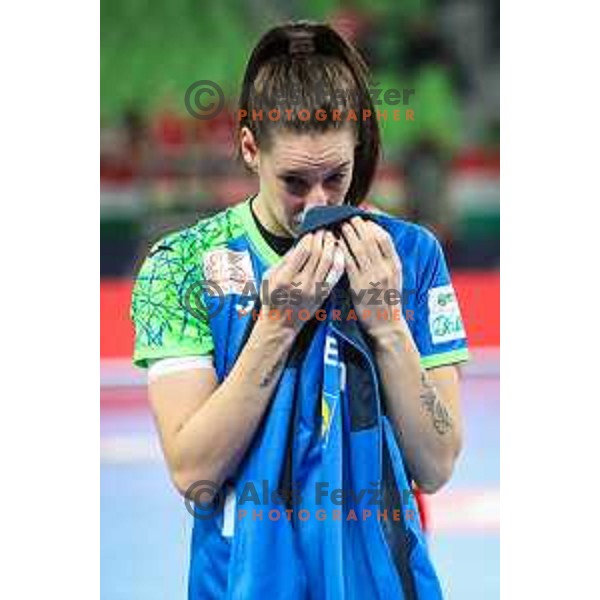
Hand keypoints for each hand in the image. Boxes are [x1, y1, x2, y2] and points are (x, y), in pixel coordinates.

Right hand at [261, 229, 344, 332]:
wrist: (280, 324)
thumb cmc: (272, 298)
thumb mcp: (269, 276)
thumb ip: (284, 260)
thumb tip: (300, 242)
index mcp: (285, 278)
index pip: (303, 250)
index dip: (309, 237)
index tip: (311, 231)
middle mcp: (301, 284)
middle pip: (318, 253)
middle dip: (322, 237)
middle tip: (323, 229)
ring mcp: (314, 291)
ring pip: (329, 261)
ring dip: (331, 245)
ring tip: (330, 236)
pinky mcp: (323, 295)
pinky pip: (336, 274)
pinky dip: (339, 260)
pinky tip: (338, 251)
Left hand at [339, 217, 403, 336]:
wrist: (386, 324)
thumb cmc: (388, 300)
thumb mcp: (394, 277)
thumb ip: (387, 260)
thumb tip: (376, 239)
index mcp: (395, 266)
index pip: (384, 238)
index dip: (373, 225)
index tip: (364, 218)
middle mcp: (384, 269)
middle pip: (370, 239)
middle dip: (358, 225)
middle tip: (347, 216)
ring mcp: (372, 278)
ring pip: (358, 249)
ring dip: (348, 234)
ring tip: (340, 225)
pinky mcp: (358, 287)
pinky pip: (348, 264)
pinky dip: (341, 251)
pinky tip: (335, 244)